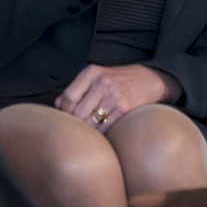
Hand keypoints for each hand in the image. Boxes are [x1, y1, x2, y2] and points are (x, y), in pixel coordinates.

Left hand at [54, 63, 178, 133]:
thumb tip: (57, 105)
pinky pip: (105, 128)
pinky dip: (100, 134)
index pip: (68, 96)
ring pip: (91, 122)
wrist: (149, 79)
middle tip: (76, 128)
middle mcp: (102, 83)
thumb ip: (77, 88)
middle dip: (75, 123)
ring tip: (87, 132)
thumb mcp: (97, 76)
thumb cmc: (118, 80)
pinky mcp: (125, 109)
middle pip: (78, 112)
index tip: (66, 116)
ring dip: (87, 131)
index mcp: (91, 73)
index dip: (64, 111)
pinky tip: (100, 133)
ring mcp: (114, 97)